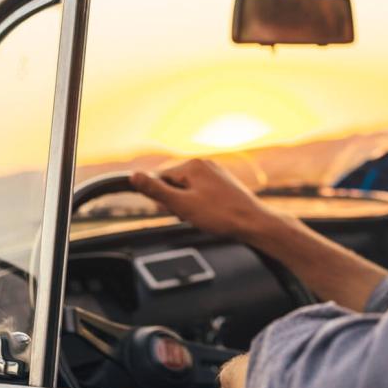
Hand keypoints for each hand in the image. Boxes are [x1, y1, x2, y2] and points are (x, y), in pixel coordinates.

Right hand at [131, 159, 279, 240]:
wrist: (254, 223)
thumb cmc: (221, 215)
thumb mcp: (182, 205)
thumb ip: (156, 190)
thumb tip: (134, 176)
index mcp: (192, 165)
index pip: (161, 178)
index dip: (161, 197)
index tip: (169, 210)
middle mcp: (205, 164)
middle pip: (175, 183)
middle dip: (176, 202)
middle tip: (188, 215)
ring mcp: (216, 173)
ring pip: (189, 190)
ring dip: (188, 205)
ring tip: (202, 217)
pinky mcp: (224, 184)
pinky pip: (202, 193)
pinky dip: (201, 205)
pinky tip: (210, 216)